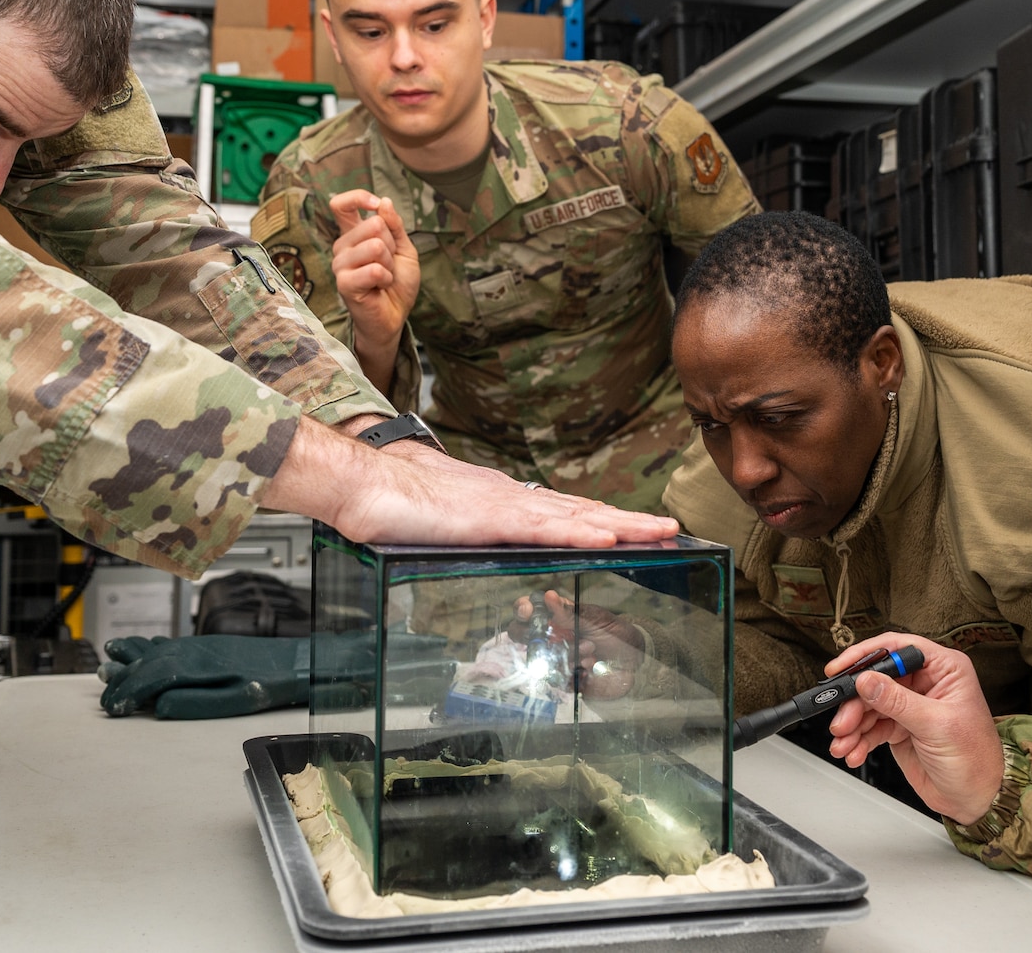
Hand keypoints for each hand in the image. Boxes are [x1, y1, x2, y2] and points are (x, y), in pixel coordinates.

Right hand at [96, 634, 309, 718]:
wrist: (294, 659)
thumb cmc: (268, 684)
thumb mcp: (236, 701)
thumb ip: (196, 703)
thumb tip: (159, 708)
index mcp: (198, 666)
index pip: (152, 677)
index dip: (128, 692)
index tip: (112, 707)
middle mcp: (193, 650)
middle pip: (147, 663)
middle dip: (122, 680)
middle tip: (105, 700)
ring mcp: (198, 644)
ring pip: (154, 650)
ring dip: (130, 658)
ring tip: (107, 662)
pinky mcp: (205, 644)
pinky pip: (168, 643)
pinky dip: (148, 646)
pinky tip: (139, 648)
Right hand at [261, 418, 678, 548]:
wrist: (359, 481)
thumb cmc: (388, 506)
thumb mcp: (438, 529)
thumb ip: (463, 537)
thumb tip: (475, 550)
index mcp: (498, 501)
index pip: (561, 511)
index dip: (600, 519)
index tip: (635, 527)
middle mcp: (509, 497)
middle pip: (580, 509)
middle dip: (629, 521)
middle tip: (671, 529)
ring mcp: (502, 505)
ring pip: (574, 515)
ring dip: (621, 524)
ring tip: (660, 531)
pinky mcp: (488, 517)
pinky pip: (544, 526)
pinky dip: (581, 530)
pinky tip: (609, 535)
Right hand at [329, 190, 418, 389]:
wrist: (395, 315)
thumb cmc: (397, 283)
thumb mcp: (404, 249)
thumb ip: (394, 225)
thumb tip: (383, 202)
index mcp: (353, 234)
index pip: (341, 205)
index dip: (358, 197)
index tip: (376, 204)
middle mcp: (342, 247)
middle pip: (373, 225)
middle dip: (392, 245)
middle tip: (388, 264)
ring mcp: (340, 264)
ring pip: (376, 246)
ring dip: (389, 264)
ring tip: (384, 277)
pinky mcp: (344, 283)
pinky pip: (375, 269)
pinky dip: (386, 278)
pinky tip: (380, 287)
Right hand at [513, 590, 644, 698]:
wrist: (632, 661)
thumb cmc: (612, 632)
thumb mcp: (594, 618)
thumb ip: (569, 612)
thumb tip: (548, 596)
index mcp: (554, 617)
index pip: (526, 610)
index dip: (521, 609)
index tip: (527, 611)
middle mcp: (548, 637)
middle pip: (520, 635)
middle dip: (533, 635)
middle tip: (557, 636)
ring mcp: (553, 658)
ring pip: (540, 658)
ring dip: (566, 653)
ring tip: (591, 649)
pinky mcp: (562, 679)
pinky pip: (555, 678)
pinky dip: (572, 672)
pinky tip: (590, 667)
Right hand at [823, 632, 1004, 824]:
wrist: (976, 799)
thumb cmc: (975, 759)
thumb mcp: (936, 726)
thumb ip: (898, 702)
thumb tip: (866, 680)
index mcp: (943, 669)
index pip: (898, 648)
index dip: (866, 655)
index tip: (841, 668)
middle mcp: (924, 683)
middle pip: (876, 679)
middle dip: (855, 702)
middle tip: (842, 722)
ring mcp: (910, 706)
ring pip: (868, 705)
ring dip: (852, 725)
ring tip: (844, 743)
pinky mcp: (899, 728)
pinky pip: (870, 727)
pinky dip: (858, 740)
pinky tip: (854, 752)